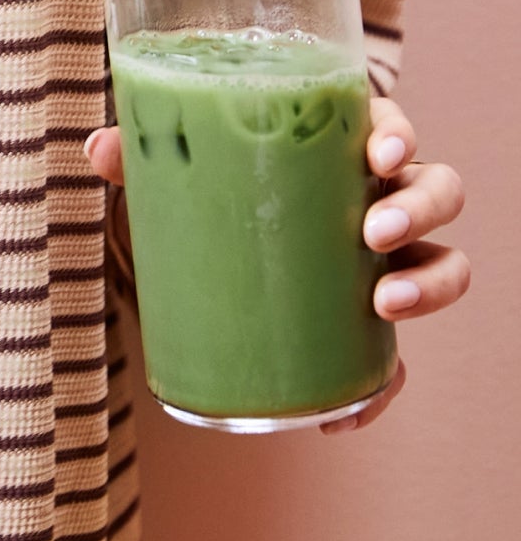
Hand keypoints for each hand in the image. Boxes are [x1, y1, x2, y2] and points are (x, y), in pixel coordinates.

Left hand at [84, 95, 467, 433]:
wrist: (206, 244)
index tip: (376, 156)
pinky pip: (395, 359)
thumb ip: (142, 151)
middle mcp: (375, 197)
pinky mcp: (365, 324)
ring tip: (384, 302)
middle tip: (372, 232)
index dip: (397, 136)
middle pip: (435, 190)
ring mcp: (381, 261)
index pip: (389, 128)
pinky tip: (343, 413)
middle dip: (418, 209)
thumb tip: (97, 148)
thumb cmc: (210, 184)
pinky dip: (380, 387)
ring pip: (443, 264)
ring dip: (429, 285)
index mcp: (338, 145)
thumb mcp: (180, 165)